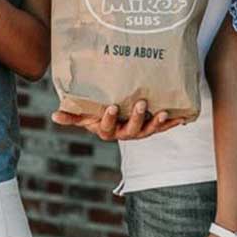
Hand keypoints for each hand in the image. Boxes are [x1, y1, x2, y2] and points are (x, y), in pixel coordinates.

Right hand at [51, 101, 186, 140]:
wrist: (116, 116)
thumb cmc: (97, 113)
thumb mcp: (85, 114)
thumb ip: (71, 115)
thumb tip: (53, 116)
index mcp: (106, 130)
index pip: (106, 127)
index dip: (109, 119)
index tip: (111, 106)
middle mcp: (124, 134)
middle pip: (131, 130)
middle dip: (136, 117)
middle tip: (141, 103)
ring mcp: (139, 131)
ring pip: (148, 130)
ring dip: (156, 122)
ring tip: (162, 112)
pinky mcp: (152, 127)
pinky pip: (163, 127)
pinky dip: (172, 123)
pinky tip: (183, 117)